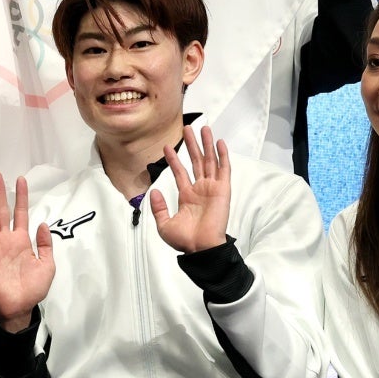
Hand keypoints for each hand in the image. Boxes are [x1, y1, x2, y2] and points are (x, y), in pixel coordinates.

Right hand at [0, 172, 52, 332]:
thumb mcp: (47, 265)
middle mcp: (6, 239)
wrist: (19, 307)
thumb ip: (45, 244)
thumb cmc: (33, 288)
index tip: (20, 179)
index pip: (20, 213)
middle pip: (2, 210)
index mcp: (22, 240)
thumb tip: (43, 223)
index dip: (20, 196)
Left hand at [151, 126, 230, 254]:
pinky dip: (223, 156)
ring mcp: (212, 188)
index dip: (173, 159)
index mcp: (187, 196)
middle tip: (187, 128)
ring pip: (209, 161)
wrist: (201, 249)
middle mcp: (200, 189)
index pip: (180, 172)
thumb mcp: (164, 225)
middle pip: (196, 161)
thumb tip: (154, 192)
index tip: (166, 146)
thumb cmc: (185, 241)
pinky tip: (220, 143)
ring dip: (207, 144)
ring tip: (203, 128)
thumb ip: (159, 208)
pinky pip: (224, 170)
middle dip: (192, 144)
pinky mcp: (223, 190)